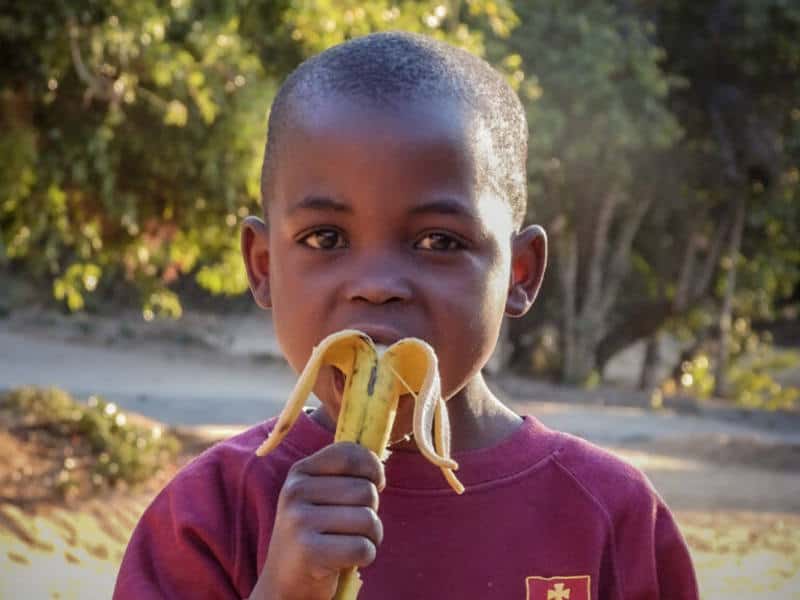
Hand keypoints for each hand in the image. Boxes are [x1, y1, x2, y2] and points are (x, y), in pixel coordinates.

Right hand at [248, 442, 385, 599]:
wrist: (285, 580)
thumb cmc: (316, 533)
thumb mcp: (320, 495)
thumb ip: (345, 475)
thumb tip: (378, 468)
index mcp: (300, 472)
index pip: (349, 454)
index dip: (372, 467)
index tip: (376, 483)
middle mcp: (295, 492)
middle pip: (366, 490)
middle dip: (371, 512)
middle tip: (351, 527)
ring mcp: (299, 521)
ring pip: (368, 520)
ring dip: (371, 536)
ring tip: (349, 543)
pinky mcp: (308, 552)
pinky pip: (363, 548)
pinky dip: (365, 557)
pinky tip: (346, 560)